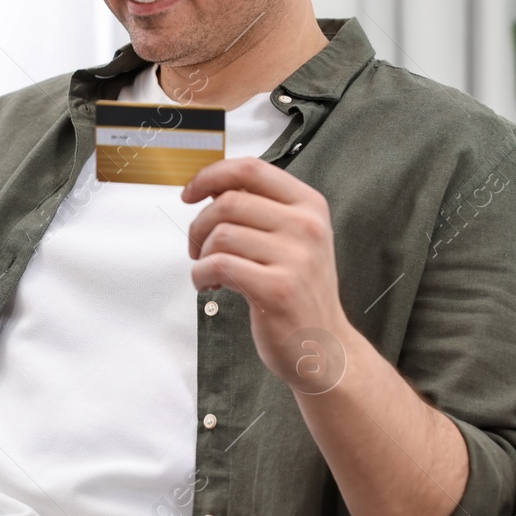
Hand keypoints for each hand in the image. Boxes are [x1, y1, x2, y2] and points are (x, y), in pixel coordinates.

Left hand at [180, 157, 351, 390]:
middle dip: (199, 224)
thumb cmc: (300, 293)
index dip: (211, 175)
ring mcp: (295, 257)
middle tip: (197, 247)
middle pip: (228, 201)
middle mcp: (306, 226)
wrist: (324, 347)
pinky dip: (201, 275)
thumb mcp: (294, 239)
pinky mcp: (277, 289)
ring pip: (220, 234)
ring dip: (200, 254)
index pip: (251, 168)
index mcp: (309, 205)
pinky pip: (218, 265)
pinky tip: (209, 285)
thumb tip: (213, 188)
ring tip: (209, 271)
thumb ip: (259, 209)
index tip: (190, 193)